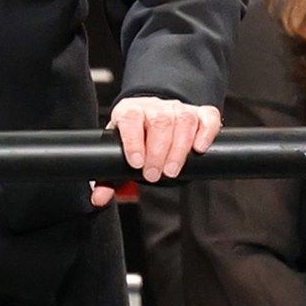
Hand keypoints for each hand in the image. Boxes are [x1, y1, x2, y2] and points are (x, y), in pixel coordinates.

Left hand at [94, 96, 221, 206]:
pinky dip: (206, 133)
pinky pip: (207, 117)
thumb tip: (98, 199)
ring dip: (179, 149)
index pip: (131, 119)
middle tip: (154, 175)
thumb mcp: (119, 156)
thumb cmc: (136, 140)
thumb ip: (108, 178)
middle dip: (158, 151)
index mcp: (130, 112)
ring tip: (171, 171)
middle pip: (160, 121)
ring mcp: (178, 108)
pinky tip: (199, 149)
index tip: (136, 163)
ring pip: (183, 120)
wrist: (152, 121)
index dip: (134, 140)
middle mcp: (154, 106)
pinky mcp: (199, 114)